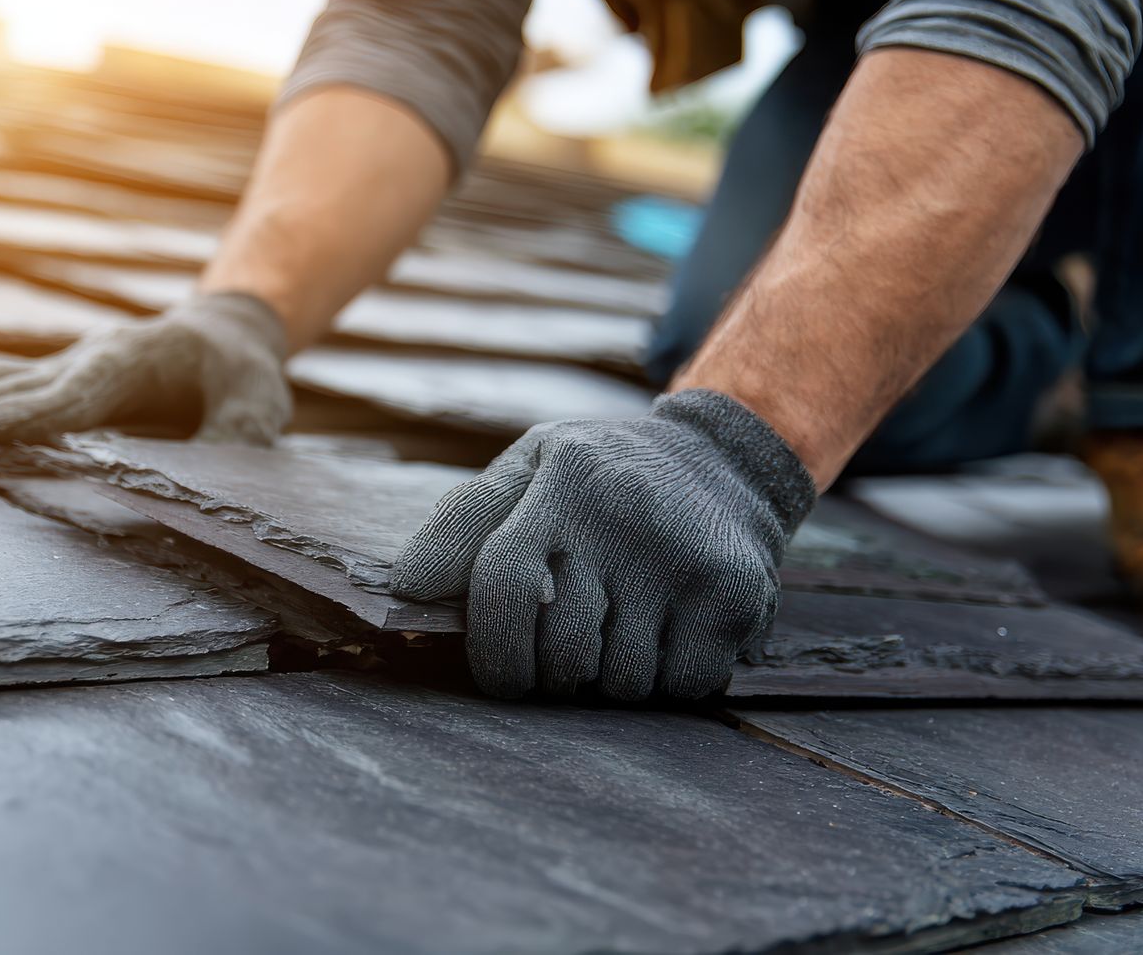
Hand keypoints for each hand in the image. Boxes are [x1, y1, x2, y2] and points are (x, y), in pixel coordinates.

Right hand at [0, 292, 291, 443]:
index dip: (43, 409)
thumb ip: (240, 435)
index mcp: (134, 360)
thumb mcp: (259, 401)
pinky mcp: (40, 380)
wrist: (219, 331)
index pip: (83, 389)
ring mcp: (55, 367)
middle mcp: (82, 359)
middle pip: (16, 378)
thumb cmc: (239, 372)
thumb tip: (220, 469)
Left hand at [391, 390, 815, 700]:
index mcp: (562, 482)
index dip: (491, 649)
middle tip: (566, 656)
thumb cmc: (601, 477)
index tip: (501, 678)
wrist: (725, 458)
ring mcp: (682, 557)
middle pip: (561, 651)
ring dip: (611, 679)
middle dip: (552, 674)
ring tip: (620, 632)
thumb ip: (466, 520)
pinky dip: (668, 682)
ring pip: (620, 680)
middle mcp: (623, 516)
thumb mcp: (532, 466)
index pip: (502, 582)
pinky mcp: (734, 594)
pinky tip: (667, 637)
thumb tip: (409, 587)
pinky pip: (681, 685)